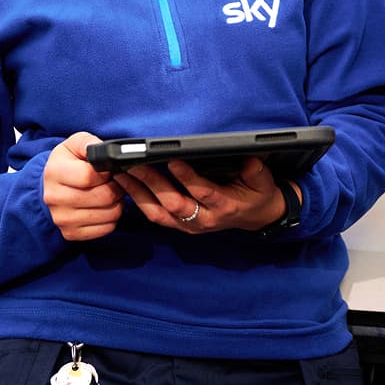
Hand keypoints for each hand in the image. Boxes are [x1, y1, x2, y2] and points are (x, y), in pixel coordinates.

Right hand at [43, 132, 124, 240]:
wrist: (51, 186)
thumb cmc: (68, 162)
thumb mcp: (75, 143)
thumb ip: (89, 143)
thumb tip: (104, 151)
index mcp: (54, 172)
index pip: (89, 176)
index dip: (106, 172)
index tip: (109, 169)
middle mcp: (54, 198)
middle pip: (103, 196)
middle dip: (116, 186)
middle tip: (114, 181)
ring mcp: (62, 218)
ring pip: (109, 213)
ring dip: (117, 202)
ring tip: (110, 192)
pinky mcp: (71, 233)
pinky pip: (107, 228)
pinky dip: (112, 217)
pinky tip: (105, 206)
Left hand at [113, 156, 300, 232]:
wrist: (256, 217)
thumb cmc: (257, 194)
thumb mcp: (263, 180)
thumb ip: (255, 170)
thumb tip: (247, 158)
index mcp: (224, 206)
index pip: (202, 192)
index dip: (186, 178)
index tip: (172, 160)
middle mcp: (204, 219)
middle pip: (173, 203)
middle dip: (152, 183)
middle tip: (135, 165)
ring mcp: (190, 225)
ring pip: (159, 213)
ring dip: (139, 194)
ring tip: (122, 175)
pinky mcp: (180, 226)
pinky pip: (156, 217)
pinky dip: (140, 202)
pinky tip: (127, 187)